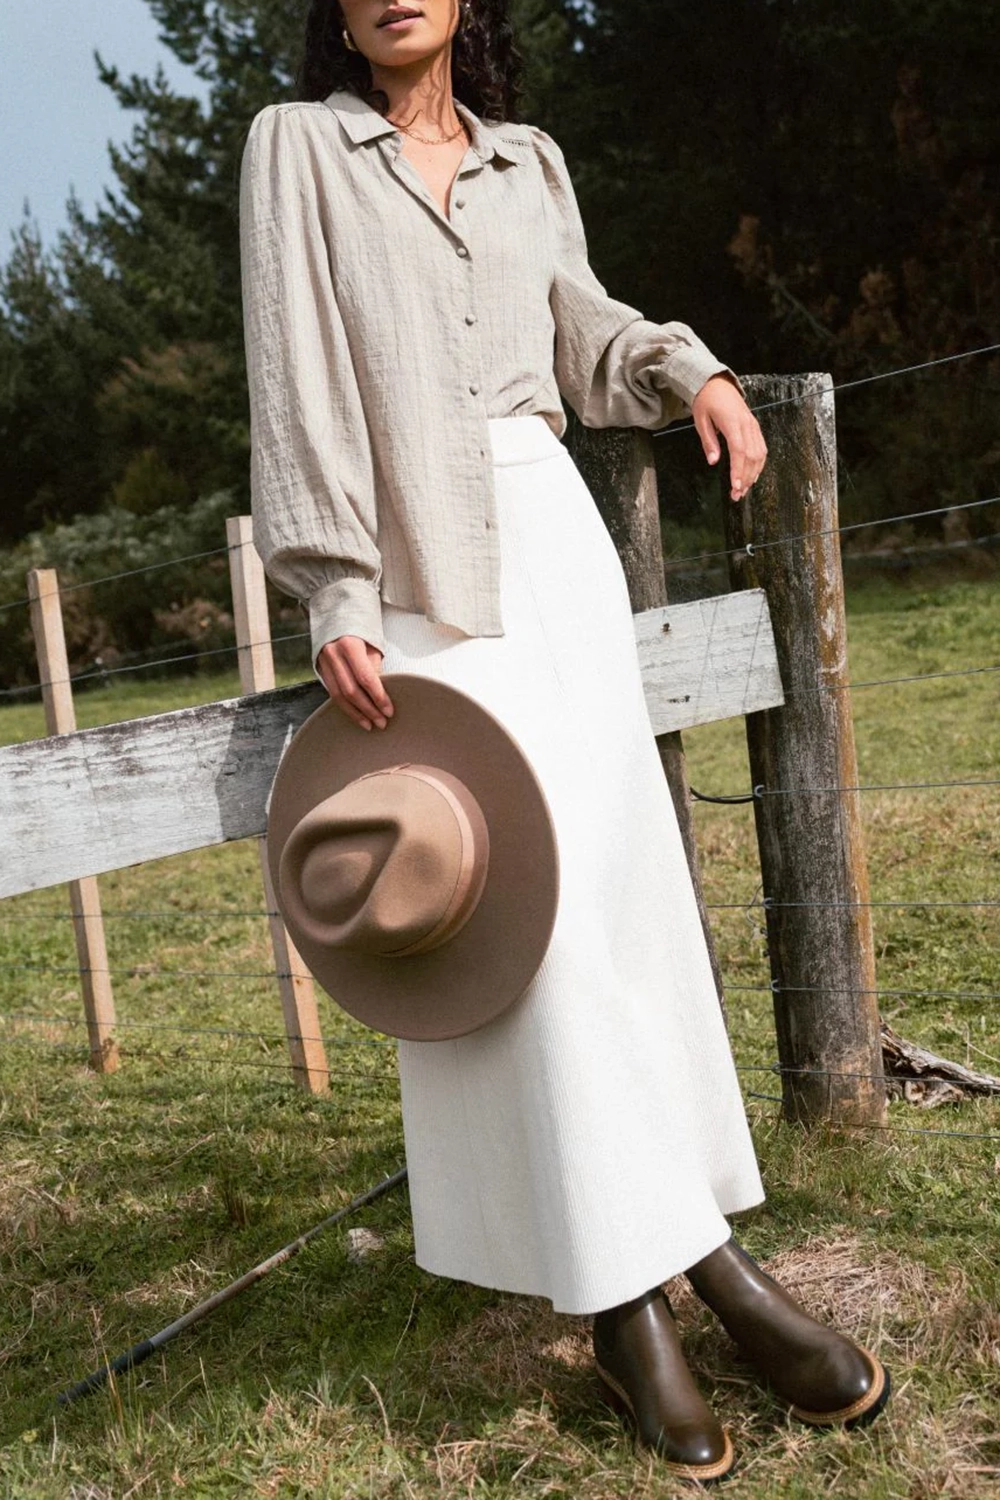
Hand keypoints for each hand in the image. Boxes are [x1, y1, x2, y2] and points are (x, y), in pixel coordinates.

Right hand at [316, 635, 393, 730]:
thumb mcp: (372, 644)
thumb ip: (374, 668)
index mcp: (349, 644)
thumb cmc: (360, 629)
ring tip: (369, 724)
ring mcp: (323, 662)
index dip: (378, 697)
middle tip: (381, 722)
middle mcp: (333, 654)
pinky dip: (345, 706)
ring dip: (356, 713)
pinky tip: (356, 715)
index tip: (389, 710)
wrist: (335, 614)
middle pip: (351, 691)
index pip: (366, 678)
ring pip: (338, 696)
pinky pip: (332, 693)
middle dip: (368, 710)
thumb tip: (380, 693)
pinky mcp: (320, 669)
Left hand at [691, 374, 766, 501]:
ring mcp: (753, 425)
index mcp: (732, 422)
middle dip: (746, 478)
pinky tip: (753, 476)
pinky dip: (759, 464)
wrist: (717, 383)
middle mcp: (746, 424)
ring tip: (743, 490)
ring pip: (759, 454)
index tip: (735, 486)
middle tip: (737, 495)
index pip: (739, 450)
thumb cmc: (706, 401)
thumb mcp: (700, 420)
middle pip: (751, 456)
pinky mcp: (755, 427)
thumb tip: (713, 461)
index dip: (738, 470)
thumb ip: (709, 441)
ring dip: (753, 474)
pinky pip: (762, 448)